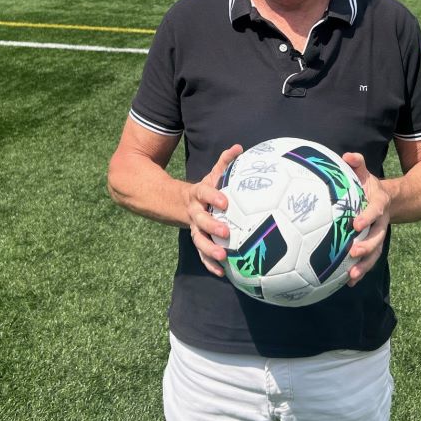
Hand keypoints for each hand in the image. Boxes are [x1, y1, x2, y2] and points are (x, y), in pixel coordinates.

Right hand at [186, 144, 242, 276]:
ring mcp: (195, 228)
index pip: (205, 193)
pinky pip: (203, 254)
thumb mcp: (213, 175)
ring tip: (223, 256)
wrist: (181, 203)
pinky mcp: (199, 240)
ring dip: (210, 249)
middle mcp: (195, 212)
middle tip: (226, 232)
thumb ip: (225, 163)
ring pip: (199, 240)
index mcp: (198, 194)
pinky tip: (222, 272)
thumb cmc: (207, 189)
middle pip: (201, 220)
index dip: (213, 197)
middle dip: (212, 226)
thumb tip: (239, 147)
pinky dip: (211, 263)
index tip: (225, 201)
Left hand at [342, 152, 390, 286]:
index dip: (367, 217)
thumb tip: (348, 156)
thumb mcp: (366, 174)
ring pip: (375, 252)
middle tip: (353, 252)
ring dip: (364, 265)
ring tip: (352, 276)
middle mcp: (381, 222)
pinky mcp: (374, 245)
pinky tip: (349, 282)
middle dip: (367, 246)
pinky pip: (369, 259)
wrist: (392, 200)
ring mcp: (379, 235)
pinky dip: (361, 270)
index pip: (374, 211)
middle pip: (377, 236)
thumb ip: (358, 164)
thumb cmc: (370, 186)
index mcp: (378, 204)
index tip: (355, 224)